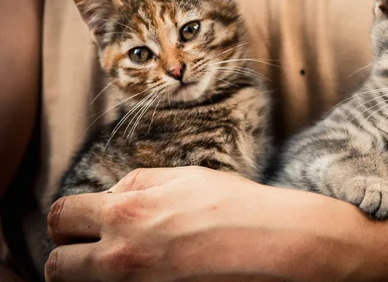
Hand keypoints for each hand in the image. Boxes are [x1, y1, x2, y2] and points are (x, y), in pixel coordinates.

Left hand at [45, 167, 365, 281]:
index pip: (63, 216)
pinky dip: (118, 281)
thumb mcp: (184, 176)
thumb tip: (111, 192)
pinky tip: (146, 268)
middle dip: (66, 253)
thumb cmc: (232, 204)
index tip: (81, 219)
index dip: (67, 218)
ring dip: (88, 272)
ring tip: (117, 257)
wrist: (270, 242)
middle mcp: (120, 255)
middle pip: (56, 265)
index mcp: (126, 213)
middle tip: (90, 246)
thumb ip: (139, 182)